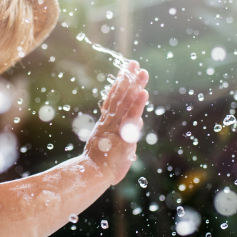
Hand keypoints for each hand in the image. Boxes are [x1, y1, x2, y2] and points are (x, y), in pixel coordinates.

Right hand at [84, 61, 148, 184]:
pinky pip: (131, 117)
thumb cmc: (102, 166)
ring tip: (142, 72)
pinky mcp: (123, 134)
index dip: (118, 85)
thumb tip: (138, 126)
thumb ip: (126, 136)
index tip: (124, 72)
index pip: (113, 100)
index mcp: (106, 123)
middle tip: (133, 62)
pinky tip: (144, 91)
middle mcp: (110, 121)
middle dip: (127, 78)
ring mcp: (115, 127)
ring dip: (134, 86)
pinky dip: (137, 104)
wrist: (92, 174)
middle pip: (120, 95)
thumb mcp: (116, 148)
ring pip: (126, 102)